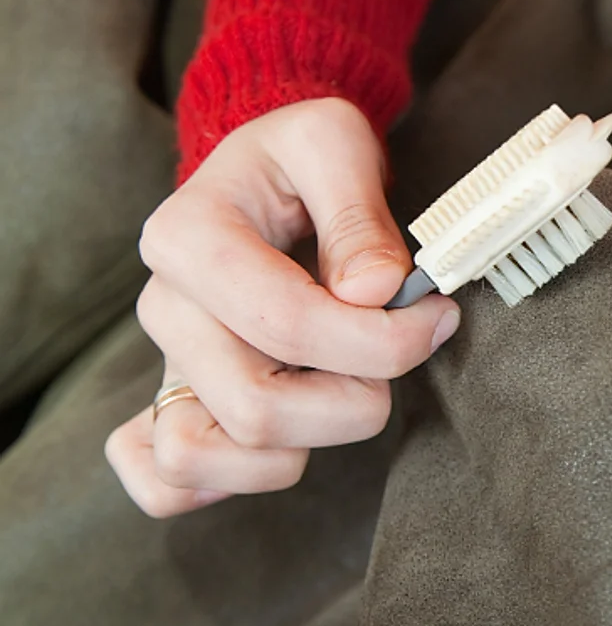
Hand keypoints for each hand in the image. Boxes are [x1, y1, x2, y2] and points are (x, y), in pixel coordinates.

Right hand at [105, 98, 459, 516]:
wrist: (270, 168)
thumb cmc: (303, 153)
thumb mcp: (336, 142)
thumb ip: (357, 213)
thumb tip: (374, 290)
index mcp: (188, 236)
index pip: (287, 324)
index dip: (380, 339)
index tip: (436, 318)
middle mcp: (166, 305)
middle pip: (254, 407)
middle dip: (357, 400)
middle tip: (402, 354)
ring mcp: (165, 360)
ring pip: (199, 456)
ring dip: (297, 449)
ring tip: (346, 396)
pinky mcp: (174, 398)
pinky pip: (162, 478)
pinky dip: (220, 483)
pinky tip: (285, 446)